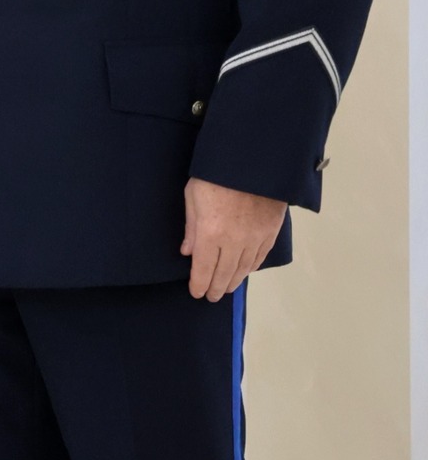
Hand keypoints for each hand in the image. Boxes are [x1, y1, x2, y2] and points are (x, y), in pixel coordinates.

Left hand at [182, 178, 286, 301]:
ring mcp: (255, 238)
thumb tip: (188, 252)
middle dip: (216, 287)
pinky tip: (245, 271)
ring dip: (234, 280)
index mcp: (211, 233)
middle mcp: (234, 241)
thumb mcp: (193, 197)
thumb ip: (191, 228)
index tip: (197, 293)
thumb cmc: (214, 176)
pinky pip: (260, 257)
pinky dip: (251, 267)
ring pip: (244, 268)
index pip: (204, 269)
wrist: (252, 162)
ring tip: (226, 288)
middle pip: (225, 273)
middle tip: (211, 297)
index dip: (199, 284)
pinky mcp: (270, 232)